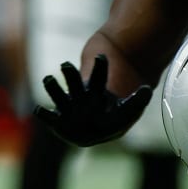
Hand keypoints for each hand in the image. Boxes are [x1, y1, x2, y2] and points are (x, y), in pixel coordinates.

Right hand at [32, 55, 152, 145]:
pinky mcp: (58, 122)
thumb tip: (148, 89)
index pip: (98, 77)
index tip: (102, 56)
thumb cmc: (111, 120)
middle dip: (70, 74)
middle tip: (66, 65)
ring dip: (53, 87)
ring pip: (58, 94)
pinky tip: (39, 109)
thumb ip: (136, 102)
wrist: (94, 132)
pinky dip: (43, 113)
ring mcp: (67, 108)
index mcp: (96, 93)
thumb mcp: (127, 113)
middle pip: (74, 82)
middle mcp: (79, 97)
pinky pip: (48, 116)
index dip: (100, 67)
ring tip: (48, 79)